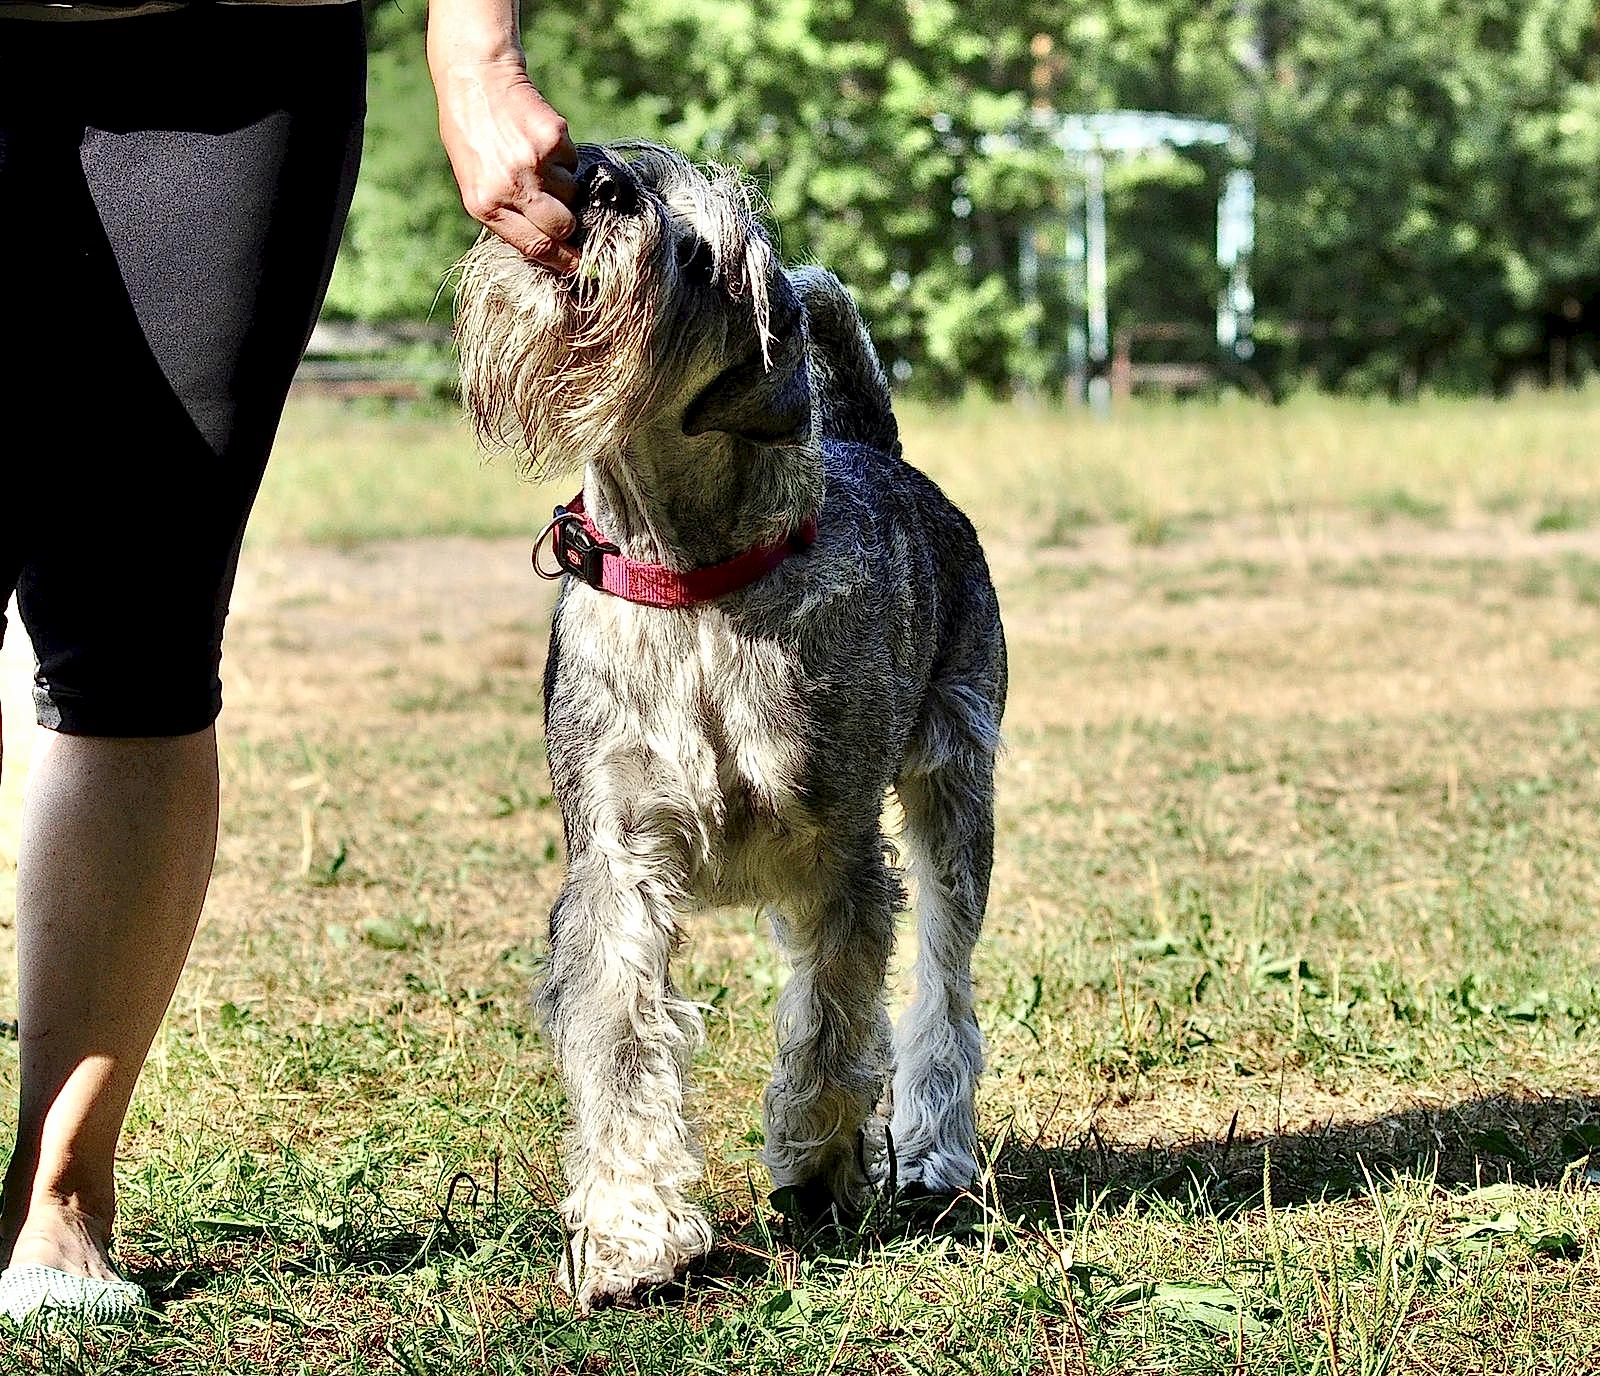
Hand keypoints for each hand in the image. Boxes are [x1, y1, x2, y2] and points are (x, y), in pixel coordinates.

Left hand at [434, 54, 579, 270]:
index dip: (562, 260)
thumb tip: (549, 241)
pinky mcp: (553, 138)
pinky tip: (540, 138)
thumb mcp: (474, 181)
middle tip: (569, 214)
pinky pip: (574, 161)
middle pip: (562, 227)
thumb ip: (505, 212)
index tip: (580, 266)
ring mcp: (534, 162)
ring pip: (572, 192)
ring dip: (565, 182)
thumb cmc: (471, 134)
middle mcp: (510, 187)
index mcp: (485, 204)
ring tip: (538, 160)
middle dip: (571, 225)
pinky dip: (565, 155)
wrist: (474, 77)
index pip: (535, 246)